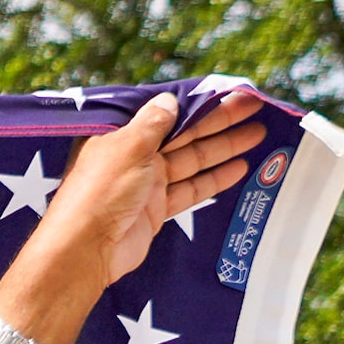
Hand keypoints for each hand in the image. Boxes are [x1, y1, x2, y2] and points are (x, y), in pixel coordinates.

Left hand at [0, 87, 271, 343]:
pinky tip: (239, 167)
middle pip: (184, 134)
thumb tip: (168, 100)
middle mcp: (134, 156)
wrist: (86, 250)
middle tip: (255, 107)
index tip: (228, 93)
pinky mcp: (156, 209)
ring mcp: (146, 183)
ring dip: (224, 148)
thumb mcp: (128, 147)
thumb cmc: (101, 192)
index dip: (198, 103)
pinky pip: (190, 189)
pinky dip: (213, 179)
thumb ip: (153, 123)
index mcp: (121, 135)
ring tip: (257, 133)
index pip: (166, 112)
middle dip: (220, 121)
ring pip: (192, 160)